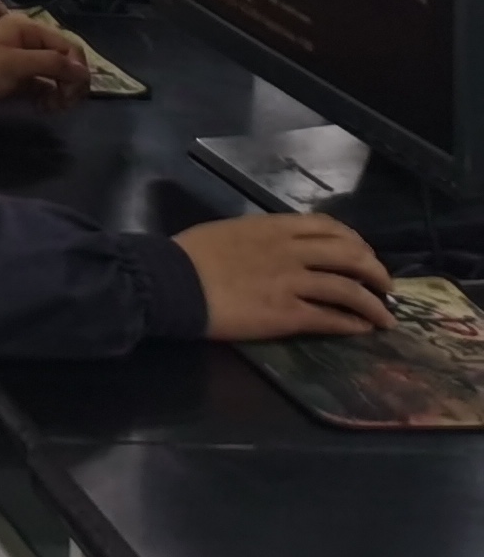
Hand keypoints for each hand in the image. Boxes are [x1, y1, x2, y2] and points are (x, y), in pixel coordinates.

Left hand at [0, 11, 90, 111]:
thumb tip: (84, 71)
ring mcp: (22, 60)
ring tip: (52, 107)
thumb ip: (51, 63)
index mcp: (27, 28)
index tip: (74, 92)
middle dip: (70, 82)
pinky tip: (43, 107)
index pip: (68, 46)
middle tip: (64, 103)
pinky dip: (48, 96)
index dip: (78, 69)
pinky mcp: (17, 78)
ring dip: (60, 92)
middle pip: (65, 60)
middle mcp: (28, 40)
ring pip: (56, 75)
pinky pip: (43, 85)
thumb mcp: (14, 63)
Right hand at [178, 214, 394, 340]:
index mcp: (273, 227)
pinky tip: (362, 330)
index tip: (363, 253)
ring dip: (373, 304)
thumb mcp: (230, 231)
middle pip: (349, 255)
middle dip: (374, 270)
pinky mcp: (286, 314)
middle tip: (384, 285)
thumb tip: (279, 246)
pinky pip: (330, 318)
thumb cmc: (190, 254)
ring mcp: (291, 283)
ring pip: (348, 289)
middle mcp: (290, 251)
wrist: (172, 281)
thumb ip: (261, 236)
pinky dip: (352, 324)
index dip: (354, 240)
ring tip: (385, 316)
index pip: (328, 227)